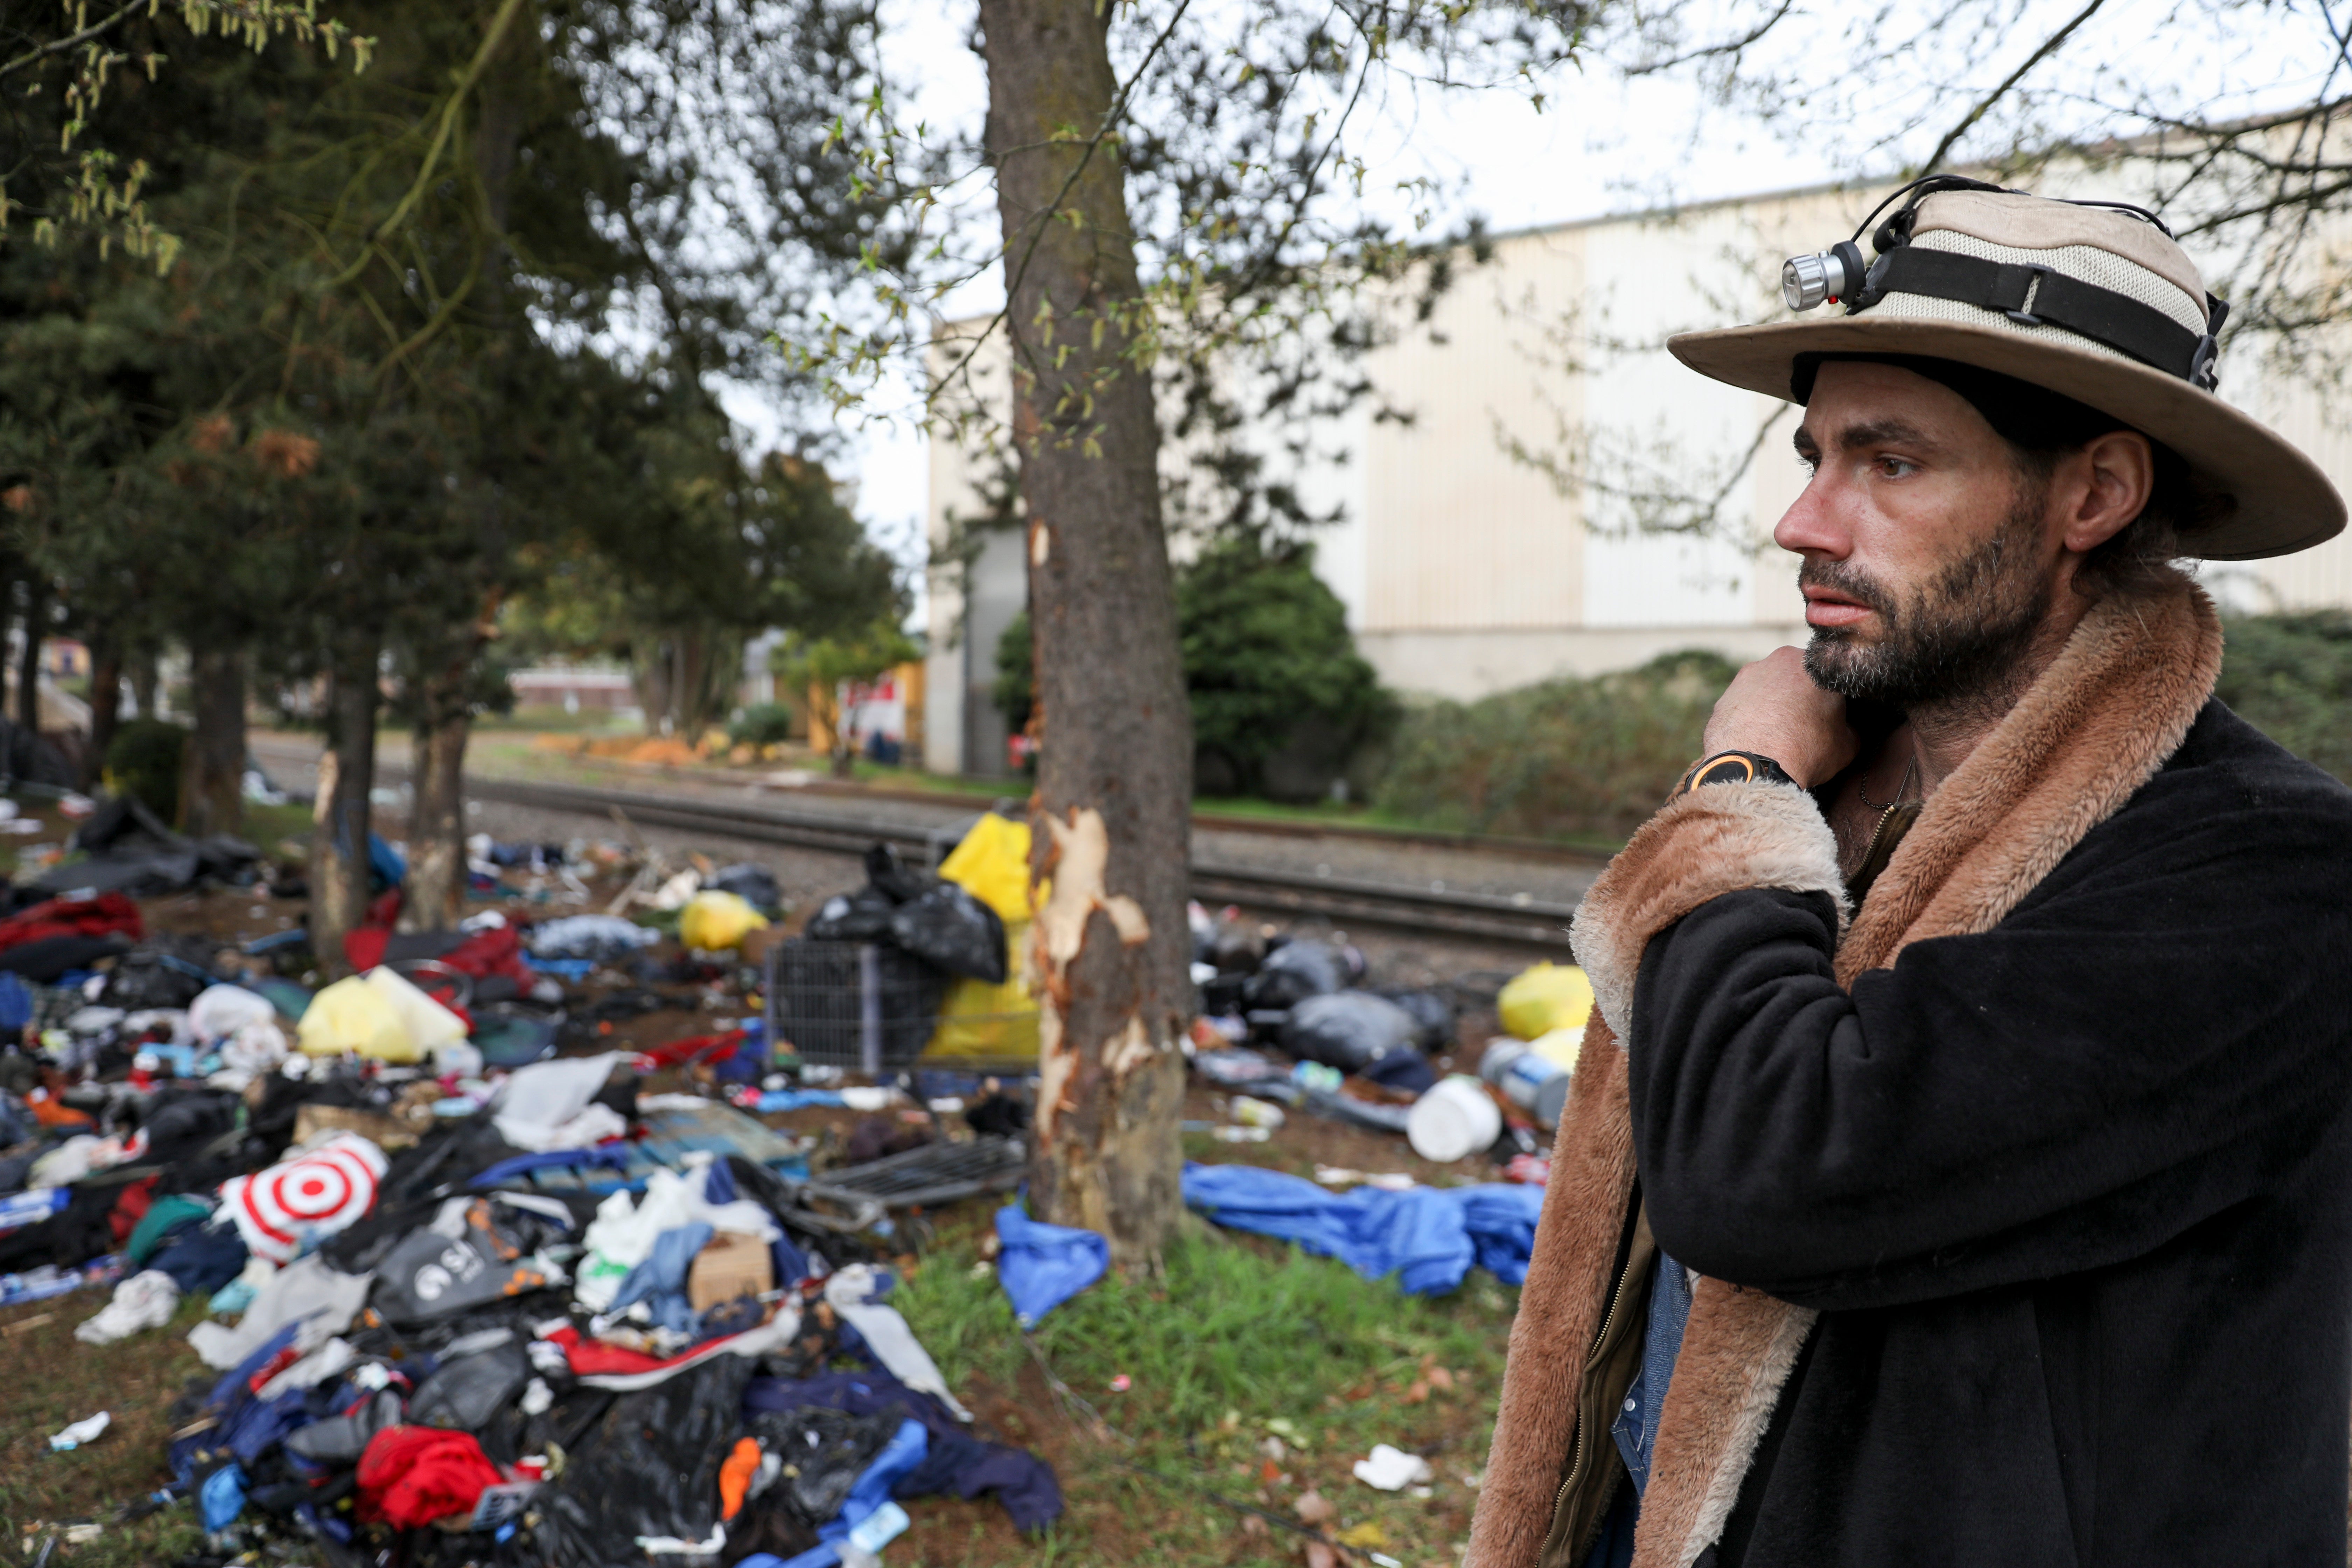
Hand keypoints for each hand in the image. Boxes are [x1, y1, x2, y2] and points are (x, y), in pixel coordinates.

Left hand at [1701, 647, 1857, 787]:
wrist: (1755, 767)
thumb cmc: (1806, 751)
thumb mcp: (1848, 743)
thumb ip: (1850, 727)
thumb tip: (1847, 728)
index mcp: (1814, 663)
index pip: (1828, 675)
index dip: (1830, 697)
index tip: (1829, 715)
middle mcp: (1778, 660)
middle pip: (1795, 678)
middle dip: (1799, 697)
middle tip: (1804, 725)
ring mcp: (1747, 677)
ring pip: (1767, 689)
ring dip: (1773, 706)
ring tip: (1778, 735)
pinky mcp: (1724, 697)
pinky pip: (1744, 706)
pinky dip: (1750, 718)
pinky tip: (1757, 738)